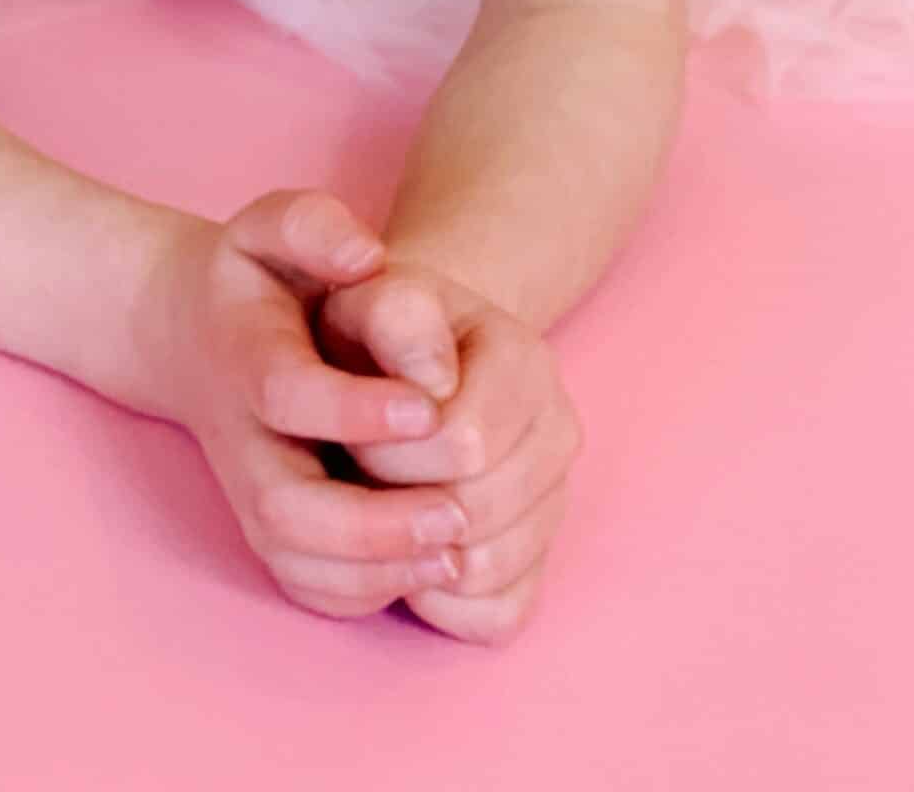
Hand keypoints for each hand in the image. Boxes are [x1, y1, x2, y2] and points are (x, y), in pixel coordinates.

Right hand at [148, 190, 476, 619]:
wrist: (200, 336)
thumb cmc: (259, 279)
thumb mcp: (276, 228)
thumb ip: (314, 226)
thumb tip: (365, 260)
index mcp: (241, 353)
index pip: (286, 393)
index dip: (356, 410)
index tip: (429, 409)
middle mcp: (239, 437)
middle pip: (284, 510)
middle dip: (374, 523)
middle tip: (458, 510)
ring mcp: (248, 493)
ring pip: (299, 565)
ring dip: (383, 568)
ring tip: (458, 546)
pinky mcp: (272, 535)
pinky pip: (314, 588)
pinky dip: (372, 591)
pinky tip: (435, 564)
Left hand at [310, 257, 583, 644]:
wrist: (396, 361)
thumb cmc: (376, 333)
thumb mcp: (373, 299)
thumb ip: (398, 317)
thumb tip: (432, 386)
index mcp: (525, 359)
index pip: (462, 445)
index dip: (388, 450)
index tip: (355, 427)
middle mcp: (558, 429)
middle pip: (475, 512)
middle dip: (396, 499)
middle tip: (361, 470)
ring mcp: (556, 499)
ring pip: (488, 570)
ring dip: (416, 551)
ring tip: (383, 504)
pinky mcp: (540, 558)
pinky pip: (497, 615)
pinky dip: (445, 603)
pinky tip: (410, 553)